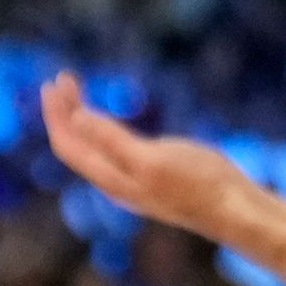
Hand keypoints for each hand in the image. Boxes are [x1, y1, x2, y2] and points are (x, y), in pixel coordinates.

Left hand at [41, 73, 244, 234]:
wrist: (232, 207)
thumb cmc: (196, 184)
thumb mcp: (150, 159)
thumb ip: (112, 140)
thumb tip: (75, 117)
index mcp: (111, 178)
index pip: (68, 146)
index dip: (56, 116)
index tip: (53, 83)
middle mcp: (116, 180)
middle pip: (77, 145)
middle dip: (65, 112)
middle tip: (62, 77)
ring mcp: (134, 177)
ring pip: (94, 147)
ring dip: (81, 117)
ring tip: (76, 91)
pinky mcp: (153, 172)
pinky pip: (114, 148)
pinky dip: (103, 126)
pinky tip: (111, 118)